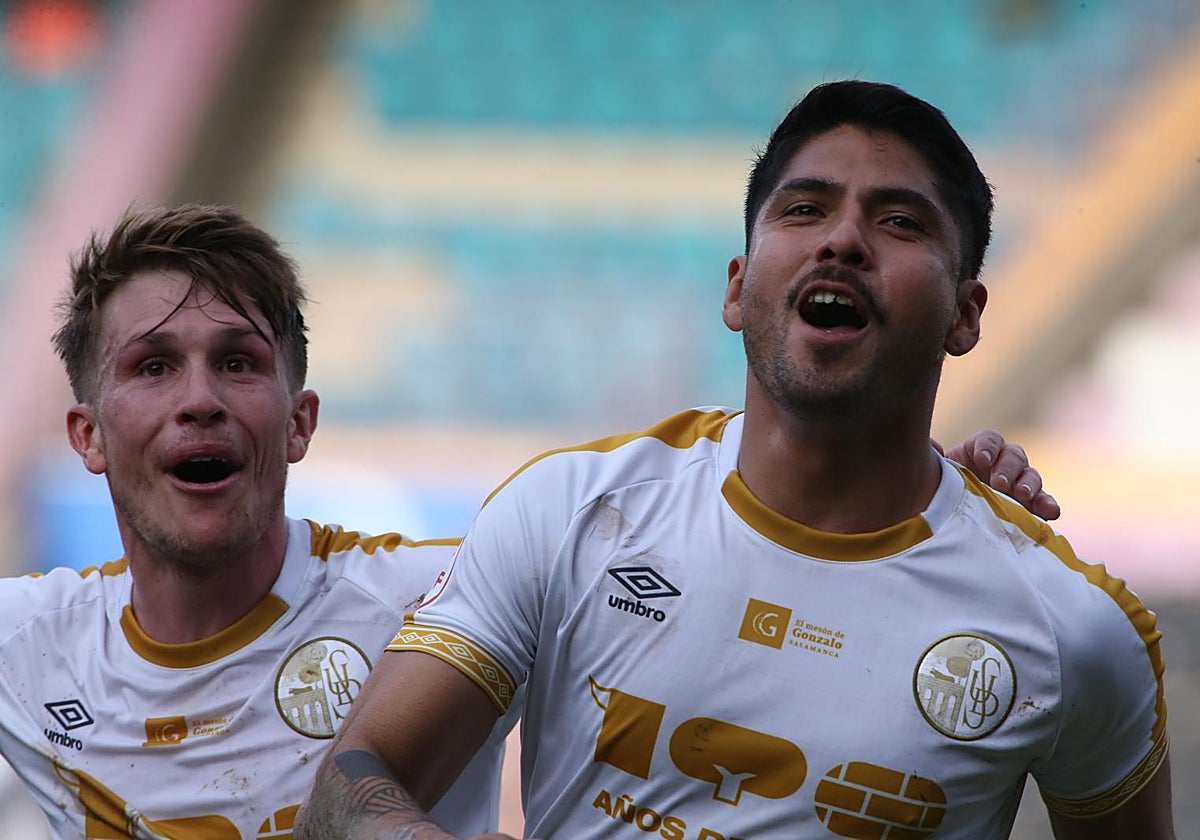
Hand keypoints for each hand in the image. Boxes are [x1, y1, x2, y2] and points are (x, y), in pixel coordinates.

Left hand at [937, 429, 1060, 520]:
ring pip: (1031, 476)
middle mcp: (1004, 462)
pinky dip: (1048, 505)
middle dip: (1007, 469)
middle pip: (1014, 456)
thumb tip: (933, 448)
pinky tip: (1051, 513)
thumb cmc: (945, 489)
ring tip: (1023, 495)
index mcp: (982, 450)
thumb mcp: (937, 474)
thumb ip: (935, 459)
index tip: (980, 459)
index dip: (987, 447)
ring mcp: (1019, 483)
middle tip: (999, 483)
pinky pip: (1043, 501)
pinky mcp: (1031, 504)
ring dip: (1030, 485)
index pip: (990, 440)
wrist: (954, 513)